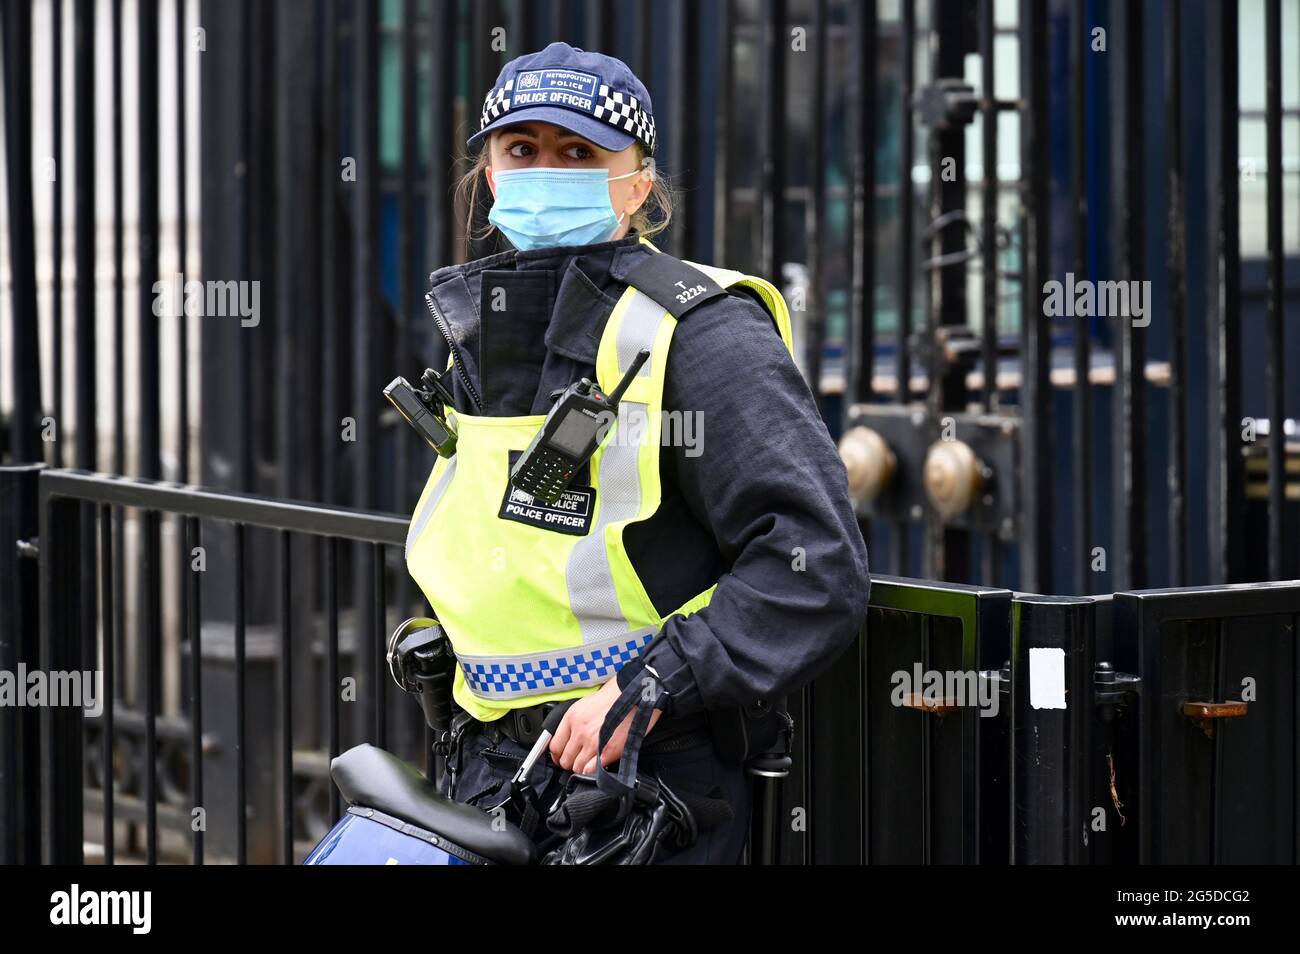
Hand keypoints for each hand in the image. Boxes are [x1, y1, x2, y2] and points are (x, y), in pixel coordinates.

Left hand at [549, 677, 663, 774]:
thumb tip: (569, 740)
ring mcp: (593, 743)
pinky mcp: (608, 751)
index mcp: (572, 718)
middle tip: (578, 761)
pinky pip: (592, 771)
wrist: (636, 693)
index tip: (562, 757)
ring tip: (590, 763)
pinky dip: (593, 772)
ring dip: (582, 768)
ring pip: (577, 768)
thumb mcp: (585, 705)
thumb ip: (574, 723)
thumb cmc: (615, 697)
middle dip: (570, 762)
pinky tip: (598, 767)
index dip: (558, 755)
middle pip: (565, 760)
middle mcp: (580, 731)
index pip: (554, 746)